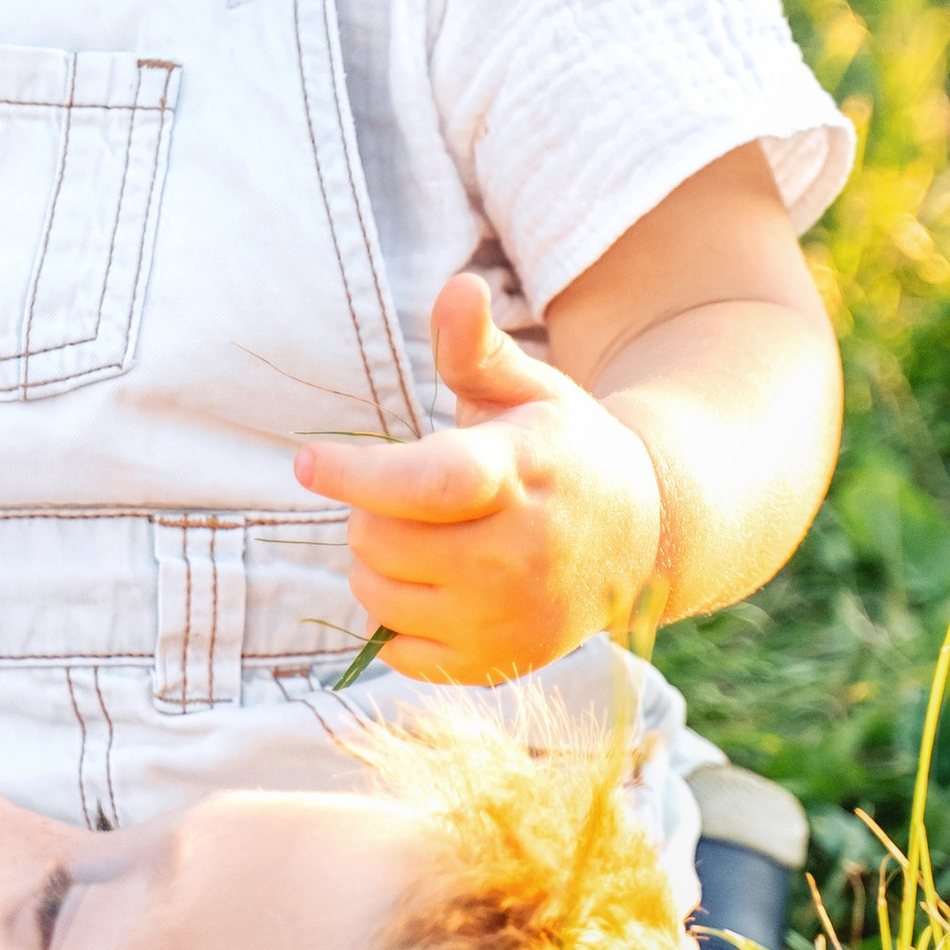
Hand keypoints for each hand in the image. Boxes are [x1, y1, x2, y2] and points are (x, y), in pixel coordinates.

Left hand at [295, 274, 664, 687]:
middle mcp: (519, 552)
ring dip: (373, 561)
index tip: (307, 461)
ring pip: (378, 594)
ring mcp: (509, 616)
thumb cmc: (562, 449)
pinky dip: (393, 617)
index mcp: (522, 472)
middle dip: (365, 510)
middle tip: (395, 494)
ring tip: (413, 534)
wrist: (642, 537)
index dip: (359, 474)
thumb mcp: (529, 388)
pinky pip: (396, 649)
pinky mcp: (497, 662)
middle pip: (384, 540)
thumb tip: (457, 287)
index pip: (429, 483)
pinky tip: (431, 584)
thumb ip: (476, 346)